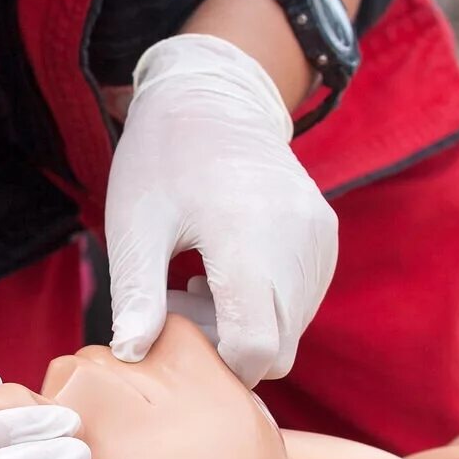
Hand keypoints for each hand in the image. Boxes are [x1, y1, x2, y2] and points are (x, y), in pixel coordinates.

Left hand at [105, 32, 338, 385]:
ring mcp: (320, 240)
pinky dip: (265, 306)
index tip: (175, 331)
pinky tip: (226, 272)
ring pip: (291, 331)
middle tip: (176, 300)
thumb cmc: (163, 158)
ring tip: (197, 281)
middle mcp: (299, 240)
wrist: (215, 97)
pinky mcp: (326, 239)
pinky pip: (301, 305)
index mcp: (248, 234)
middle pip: (276, 348)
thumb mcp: (134, 224)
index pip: (256, 346)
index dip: (216, 362)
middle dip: (225, 345)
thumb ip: (135, 293)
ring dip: (243, 326)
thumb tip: (132, 354)